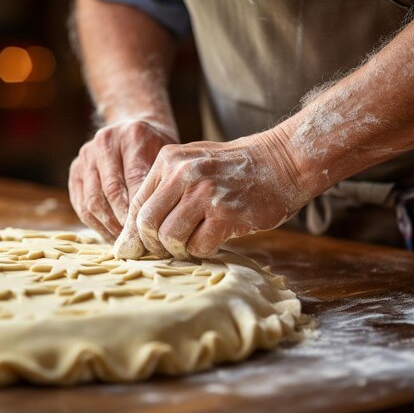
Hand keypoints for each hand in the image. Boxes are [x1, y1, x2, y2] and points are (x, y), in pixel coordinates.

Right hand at [68, 118, 177, 239]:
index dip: (140, 209)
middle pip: (111, 191)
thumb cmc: (156, 148)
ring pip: (92, 201)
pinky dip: (96, 223)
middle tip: (138, 242)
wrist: (134, 126)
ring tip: (125, 241)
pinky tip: (111, 234)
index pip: (135, 179)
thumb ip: (160, 182)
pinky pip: (80, 204)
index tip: (150, 232)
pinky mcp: (75, 169)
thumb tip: (153, 223)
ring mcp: (86, 155)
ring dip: (108, 226)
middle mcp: (104, 142)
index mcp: (132, 135)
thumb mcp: (166, 157)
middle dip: (124, 221)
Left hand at [114, 128, 308, 258]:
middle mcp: (183, 174)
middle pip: (147, 224)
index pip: (136, 204)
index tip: (132, 249)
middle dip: (151, 245)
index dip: (132, 232)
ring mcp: (205, 193)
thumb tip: (134, 231)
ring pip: (170, 238)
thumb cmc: (233, 168)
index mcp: (169, 160)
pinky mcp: (226, 214)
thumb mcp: (192, 163)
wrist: (281, 161)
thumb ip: (164, 189)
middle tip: (162, 251)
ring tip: (189, 245)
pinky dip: (201, 251)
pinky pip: (199, 246)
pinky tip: (211, 241)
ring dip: (177, 250)